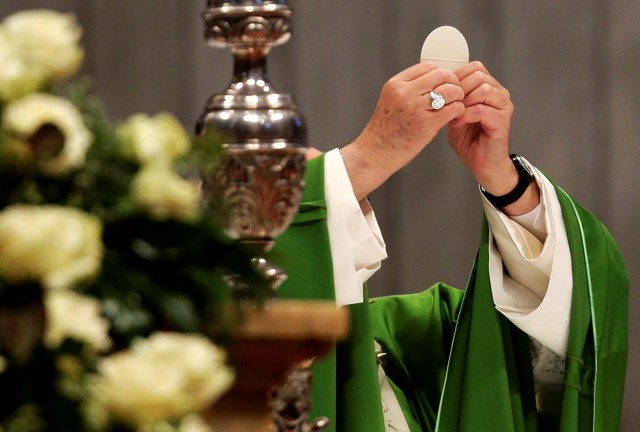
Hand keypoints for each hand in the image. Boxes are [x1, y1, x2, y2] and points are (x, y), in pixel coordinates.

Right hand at [342, 62, 464, 199]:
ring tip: (456, 104)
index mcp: (395, 84)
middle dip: (452, 82)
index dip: (441, 73)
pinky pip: (453, 109)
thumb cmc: (385, 130)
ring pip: (450, 90)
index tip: (444, 82)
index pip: (428, 66)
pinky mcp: (426, 124)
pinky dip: (458, 110)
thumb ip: (409, 89)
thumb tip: (435, 80)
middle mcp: (405, 93)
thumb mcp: (391, 101)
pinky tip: (454, 116)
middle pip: (441, 75)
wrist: (375, 153)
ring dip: (458, 96)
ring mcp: (416, 108)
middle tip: (455, 92)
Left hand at [448, 61, 538, 214]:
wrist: (481, 164)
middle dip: (459, 88)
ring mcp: (503, 106)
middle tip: (448, 103)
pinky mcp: (503, 121)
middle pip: (479, 75)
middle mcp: (499, 94)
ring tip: (454, 114)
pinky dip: (467, 115)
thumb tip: (438, 85)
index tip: (443, 90)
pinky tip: (458, 123)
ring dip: (464, 100)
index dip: (456, 76)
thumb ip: (452, 99)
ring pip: (483, 88)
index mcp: (489, 89)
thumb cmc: (469, 141)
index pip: (475, 68)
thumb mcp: (454, 114)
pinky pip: (482, 110)